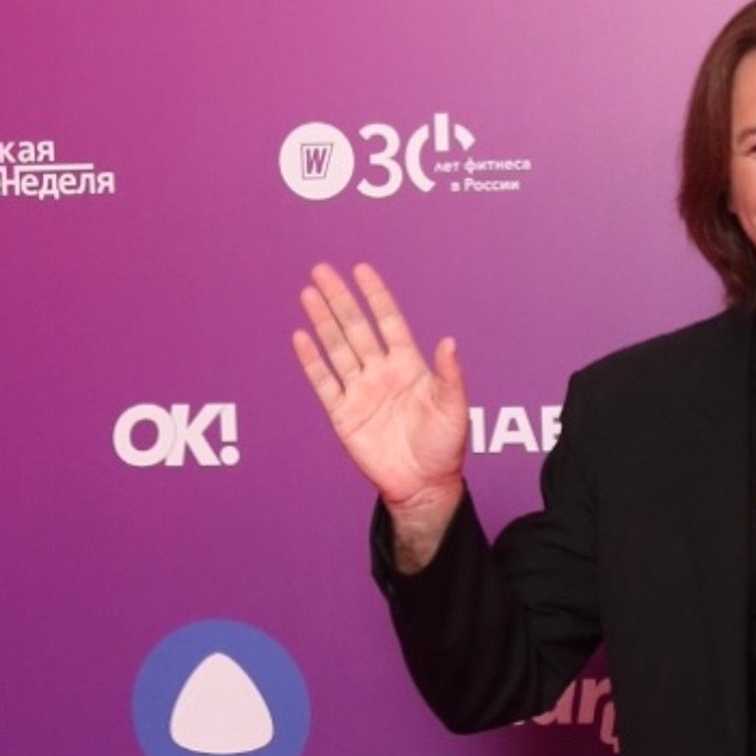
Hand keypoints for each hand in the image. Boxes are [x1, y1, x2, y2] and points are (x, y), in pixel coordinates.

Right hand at [292, 262, 468, 544]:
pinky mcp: (344, 414)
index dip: (376, 296)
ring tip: (308, 294)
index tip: (361, 270)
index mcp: (409, 366)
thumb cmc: (444, 447)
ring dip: (322, 322)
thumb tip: (449, 341)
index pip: (389, 322)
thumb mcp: (454, 409)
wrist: (423, 485)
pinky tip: (301, 337)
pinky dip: (312, 361)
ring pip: (337, 349)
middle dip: (340, 300)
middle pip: (356, 328)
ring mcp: (360, 391)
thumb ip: (450, 375)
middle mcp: (381, 373)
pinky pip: (324, 382)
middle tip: (322, 271)